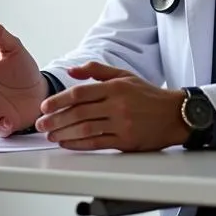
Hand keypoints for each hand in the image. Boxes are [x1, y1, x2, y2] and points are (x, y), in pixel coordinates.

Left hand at [35, 61, 189, 151]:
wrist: (175, 114)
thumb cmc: (148, 95)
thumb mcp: (124, 75)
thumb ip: (96, 70)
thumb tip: (71, 71)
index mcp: (115, 87)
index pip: (80, 93)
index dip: (59, 100)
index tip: (44, 106)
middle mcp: (117, 105)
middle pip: (79, 113)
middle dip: (56, 119)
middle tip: (40, 124)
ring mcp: (122, 125)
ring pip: (86, 129)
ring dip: (64, 133)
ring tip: (50, 135)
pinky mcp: (126, 142)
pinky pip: (97, 143)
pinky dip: (79, 144)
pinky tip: (67, 143)